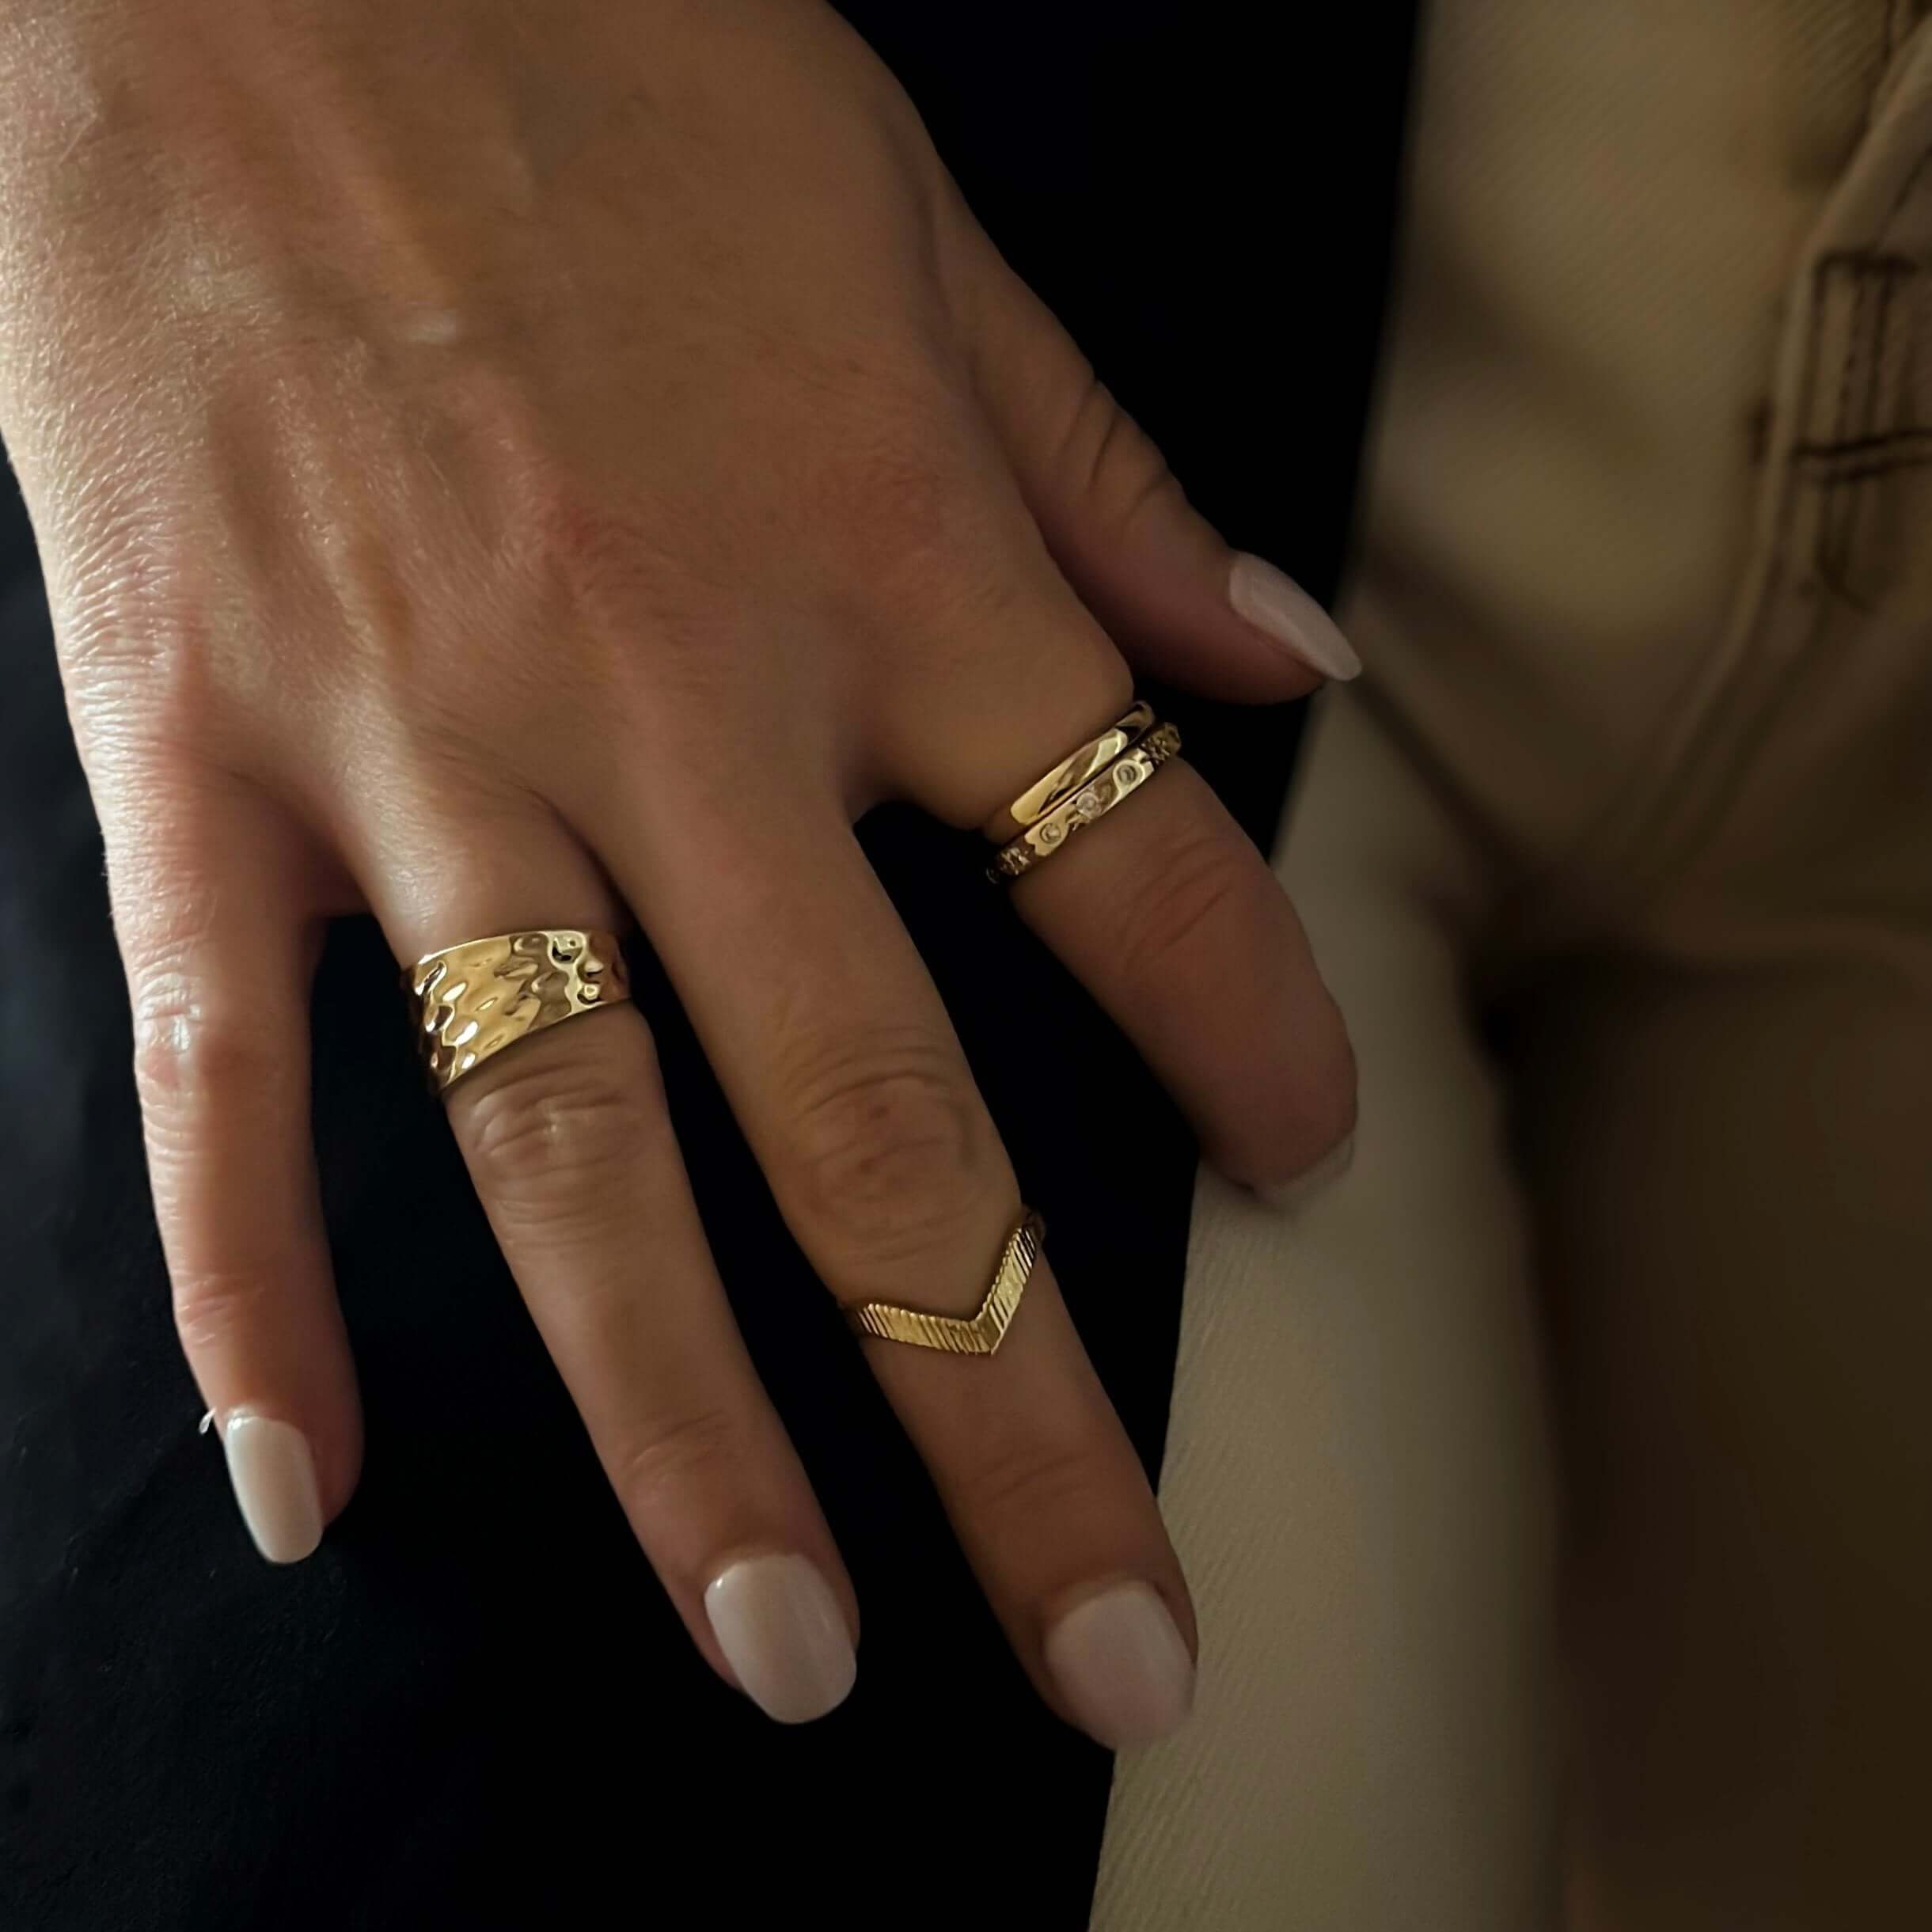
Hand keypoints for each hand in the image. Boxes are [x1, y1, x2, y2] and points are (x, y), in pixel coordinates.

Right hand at [0, 0, 1354, 1739]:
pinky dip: (246, 1289)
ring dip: (684, 1426)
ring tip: (785, 1643)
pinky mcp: (188, 748)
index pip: (1140, 863)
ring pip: (567, 1155)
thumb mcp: (917, 233)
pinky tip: (304, 1482)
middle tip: (1110, 1633)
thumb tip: (1289, 661)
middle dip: (1012, 1399)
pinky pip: (222, 1071)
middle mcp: (672, 696)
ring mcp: (413, 745)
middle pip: (883, 1116)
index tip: (1311, 1160)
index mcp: (881, 553)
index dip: (1256, 1035)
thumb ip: (1104, 481)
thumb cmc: (601, 59)